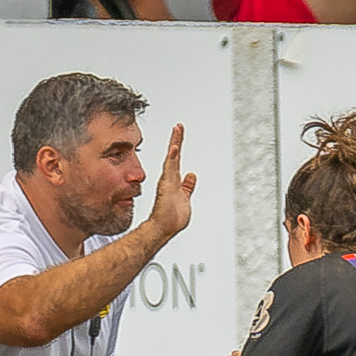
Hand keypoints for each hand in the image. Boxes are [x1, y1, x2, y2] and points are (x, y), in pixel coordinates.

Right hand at [148, 123, 195, 237]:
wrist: (163, 228)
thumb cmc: (172, 218)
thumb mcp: (185, 198)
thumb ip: (188, 186)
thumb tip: (191, 176)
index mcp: (174, 182)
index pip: (177, 161)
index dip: (178, 148)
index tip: (180, 134)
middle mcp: (170, 179)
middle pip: (174, 155)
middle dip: (177, 140)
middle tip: (179, 126)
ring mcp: (168, 181)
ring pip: (172, 159)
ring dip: (175, 144)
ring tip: (177, 131)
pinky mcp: (166, 185)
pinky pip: (170, 169)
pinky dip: (172, 157)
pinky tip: (175, 147)